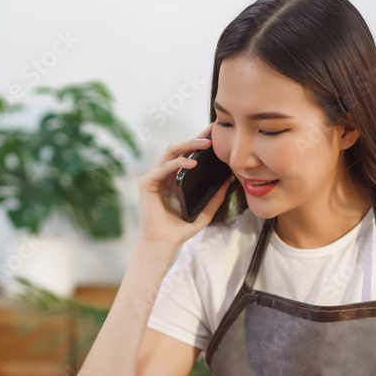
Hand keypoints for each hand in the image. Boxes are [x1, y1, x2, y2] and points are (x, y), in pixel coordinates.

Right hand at [137, 122, 232, 247]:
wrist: (162, 244)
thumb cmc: (178, 231)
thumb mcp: (203, 213)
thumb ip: (215, 198)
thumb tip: (229, 180)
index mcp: (173, 180)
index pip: (186, 155)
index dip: (199, 143)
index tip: (216, 134)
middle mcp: (162, 175)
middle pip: (179, 148)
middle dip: (196, 138)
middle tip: (213, 131)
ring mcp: (153, 178)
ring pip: (170, 152)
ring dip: (188, 144)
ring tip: (206, 144)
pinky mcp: (146, 184)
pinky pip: (163, 167)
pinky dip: (178, 163)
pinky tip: (192, 162)